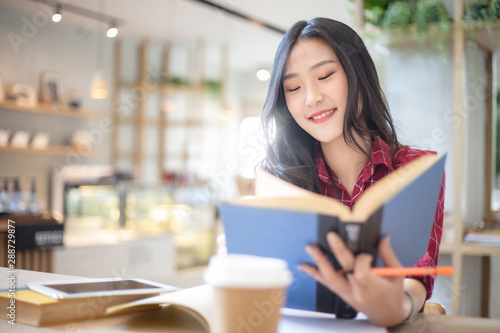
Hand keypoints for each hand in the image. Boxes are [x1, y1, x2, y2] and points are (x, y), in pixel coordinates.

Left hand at [298, 232, 412, 326]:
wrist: (387, 315)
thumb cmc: (392, 294)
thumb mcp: (396, 275)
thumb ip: (388, 255)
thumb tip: (383, 237)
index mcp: (374, 287)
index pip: (362, 271)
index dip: (362, 259)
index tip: (366, 253)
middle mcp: (358, 291)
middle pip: (344, 270)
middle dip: (337, 251)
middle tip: (331, 236)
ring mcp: (347, 294)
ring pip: (330, 278)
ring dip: (319, 262)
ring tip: (310, 248)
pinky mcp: (341, 294)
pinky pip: (326, 284)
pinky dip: (314, 274)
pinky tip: (304, 266)